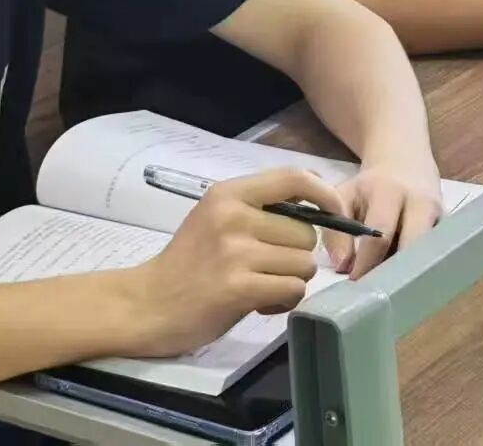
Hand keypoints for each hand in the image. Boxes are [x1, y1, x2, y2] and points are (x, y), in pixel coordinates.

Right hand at [120, 168, 343, 358]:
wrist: (146, 304)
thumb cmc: (187, 263)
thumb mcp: (218, 218)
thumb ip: (260, 207)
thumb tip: (320, 202)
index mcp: (229, 193)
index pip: (294, 178)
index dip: (325, 195)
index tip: (336, 214)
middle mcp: (233, 216)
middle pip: (306, 231)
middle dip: (297, 255)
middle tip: (268, 269)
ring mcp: (235, 251)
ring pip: (303, 263)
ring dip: (290, 281)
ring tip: (260, 287)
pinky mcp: (238, 287)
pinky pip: (292, 289)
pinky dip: (283, 302)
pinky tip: (259, 303)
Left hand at [326, 157, 442, 279]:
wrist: (405, 160)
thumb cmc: (370, 186)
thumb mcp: (345, 196)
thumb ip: (337, 230)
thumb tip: (343, 267)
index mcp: (389, 192)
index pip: (380, 235)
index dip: (366, 264)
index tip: (353, 283)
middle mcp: (420, 202)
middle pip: (412, 247)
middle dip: (392, 274)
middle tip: (374, 293)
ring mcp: (439, 214)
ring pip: (426, 254)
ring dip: (408, 273)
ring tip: (389, 288)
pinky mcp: (448, 226)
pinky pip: (434, 253)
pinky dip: (419, 267)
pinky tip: (404, 279)